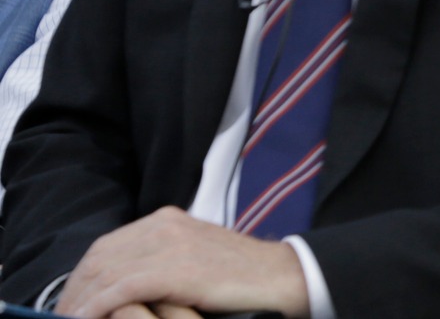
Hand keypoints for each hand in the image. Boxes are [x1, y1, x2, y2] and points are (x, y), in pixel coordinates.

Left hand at [57, 207, 309, 318]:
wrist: (282, 276)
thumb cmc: (239, 277)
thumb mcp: (194, 260)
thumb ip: (160, 263)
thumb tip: (121, 288)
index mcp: (167, 220)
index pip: (106, 247)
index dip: (80, 279)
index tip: (69, 307)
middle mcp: (164, 225)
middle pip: (99, 258)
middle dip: (73, 293)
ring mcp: (171, 244)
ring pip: (105, 273)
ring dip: (80, 304)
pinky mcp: (177, 269)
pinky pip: (121, 289)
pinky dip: (97, 308)